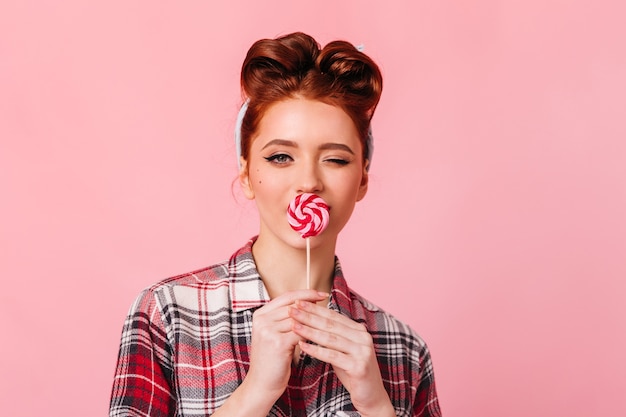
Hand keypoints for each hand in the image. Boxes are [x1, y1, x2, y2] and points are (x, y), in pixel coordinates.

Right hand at [245, 290, 329, 397]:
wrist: (262, 384)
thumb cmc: (272, 359)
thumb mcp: (274, 334)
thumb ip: (284, 319)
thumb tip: (307, 303)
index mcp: (260, 315)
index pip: (286, 296)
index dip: (305, 293)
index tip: (321, 293)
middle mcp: (262, 320)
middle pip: (294, 305)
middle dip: (313, 304)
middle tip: (329, 303)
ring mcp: (268, 330)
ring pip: (299, 319)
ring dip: (315, 319)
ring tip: (328, 319)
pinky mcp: (277, 343)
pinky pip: (301, 333)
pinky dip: (312, 334)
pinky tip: (322, 335)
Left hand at [289, 300, 395, 416]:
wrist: (371, 395)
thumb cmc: (352, 371)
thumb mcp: (342, 350)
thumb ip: (332, 336)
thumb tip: (312, 319)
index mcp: (359, 330)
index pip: (333, 316)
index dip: (315, 309)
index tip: (297, 302)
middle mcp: (363, 337)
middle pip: (330, 325)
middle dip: (309, 316)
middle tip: (291, 309)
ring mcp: (362, 351)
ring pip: (330, 338)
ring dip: (309, 331)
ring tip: (293, 325)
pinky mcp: (359, 366)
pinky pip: (332, 356)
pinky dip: (316, 350)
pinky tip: (302, 346)